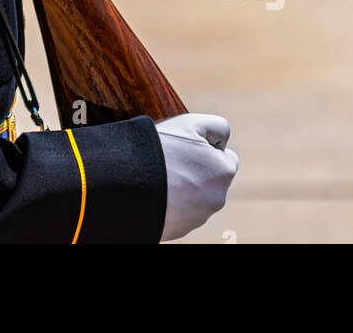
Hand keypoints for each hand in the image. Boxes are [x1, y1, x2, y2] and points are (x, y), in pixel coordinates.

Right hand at [155, 114, 238, 241]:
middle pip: (210, 180)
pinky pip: (178, 213)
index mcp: (224, 172)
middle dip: (195, 171)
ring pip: (194, 198)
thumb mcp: (191, 123)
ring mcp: (197, 217)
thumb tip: (222, 141)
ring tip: (159, 178)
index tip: (187, 148)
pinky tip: (154, 194)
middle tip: (170, 162)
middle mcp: (216, 199)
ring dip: (182, 189)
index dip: (206, 150)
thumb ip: (218, 126)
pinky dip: (169, 205)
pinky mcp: (179, 230)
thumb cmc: (160, 150)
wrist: (125, 183)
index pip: (226, 159)